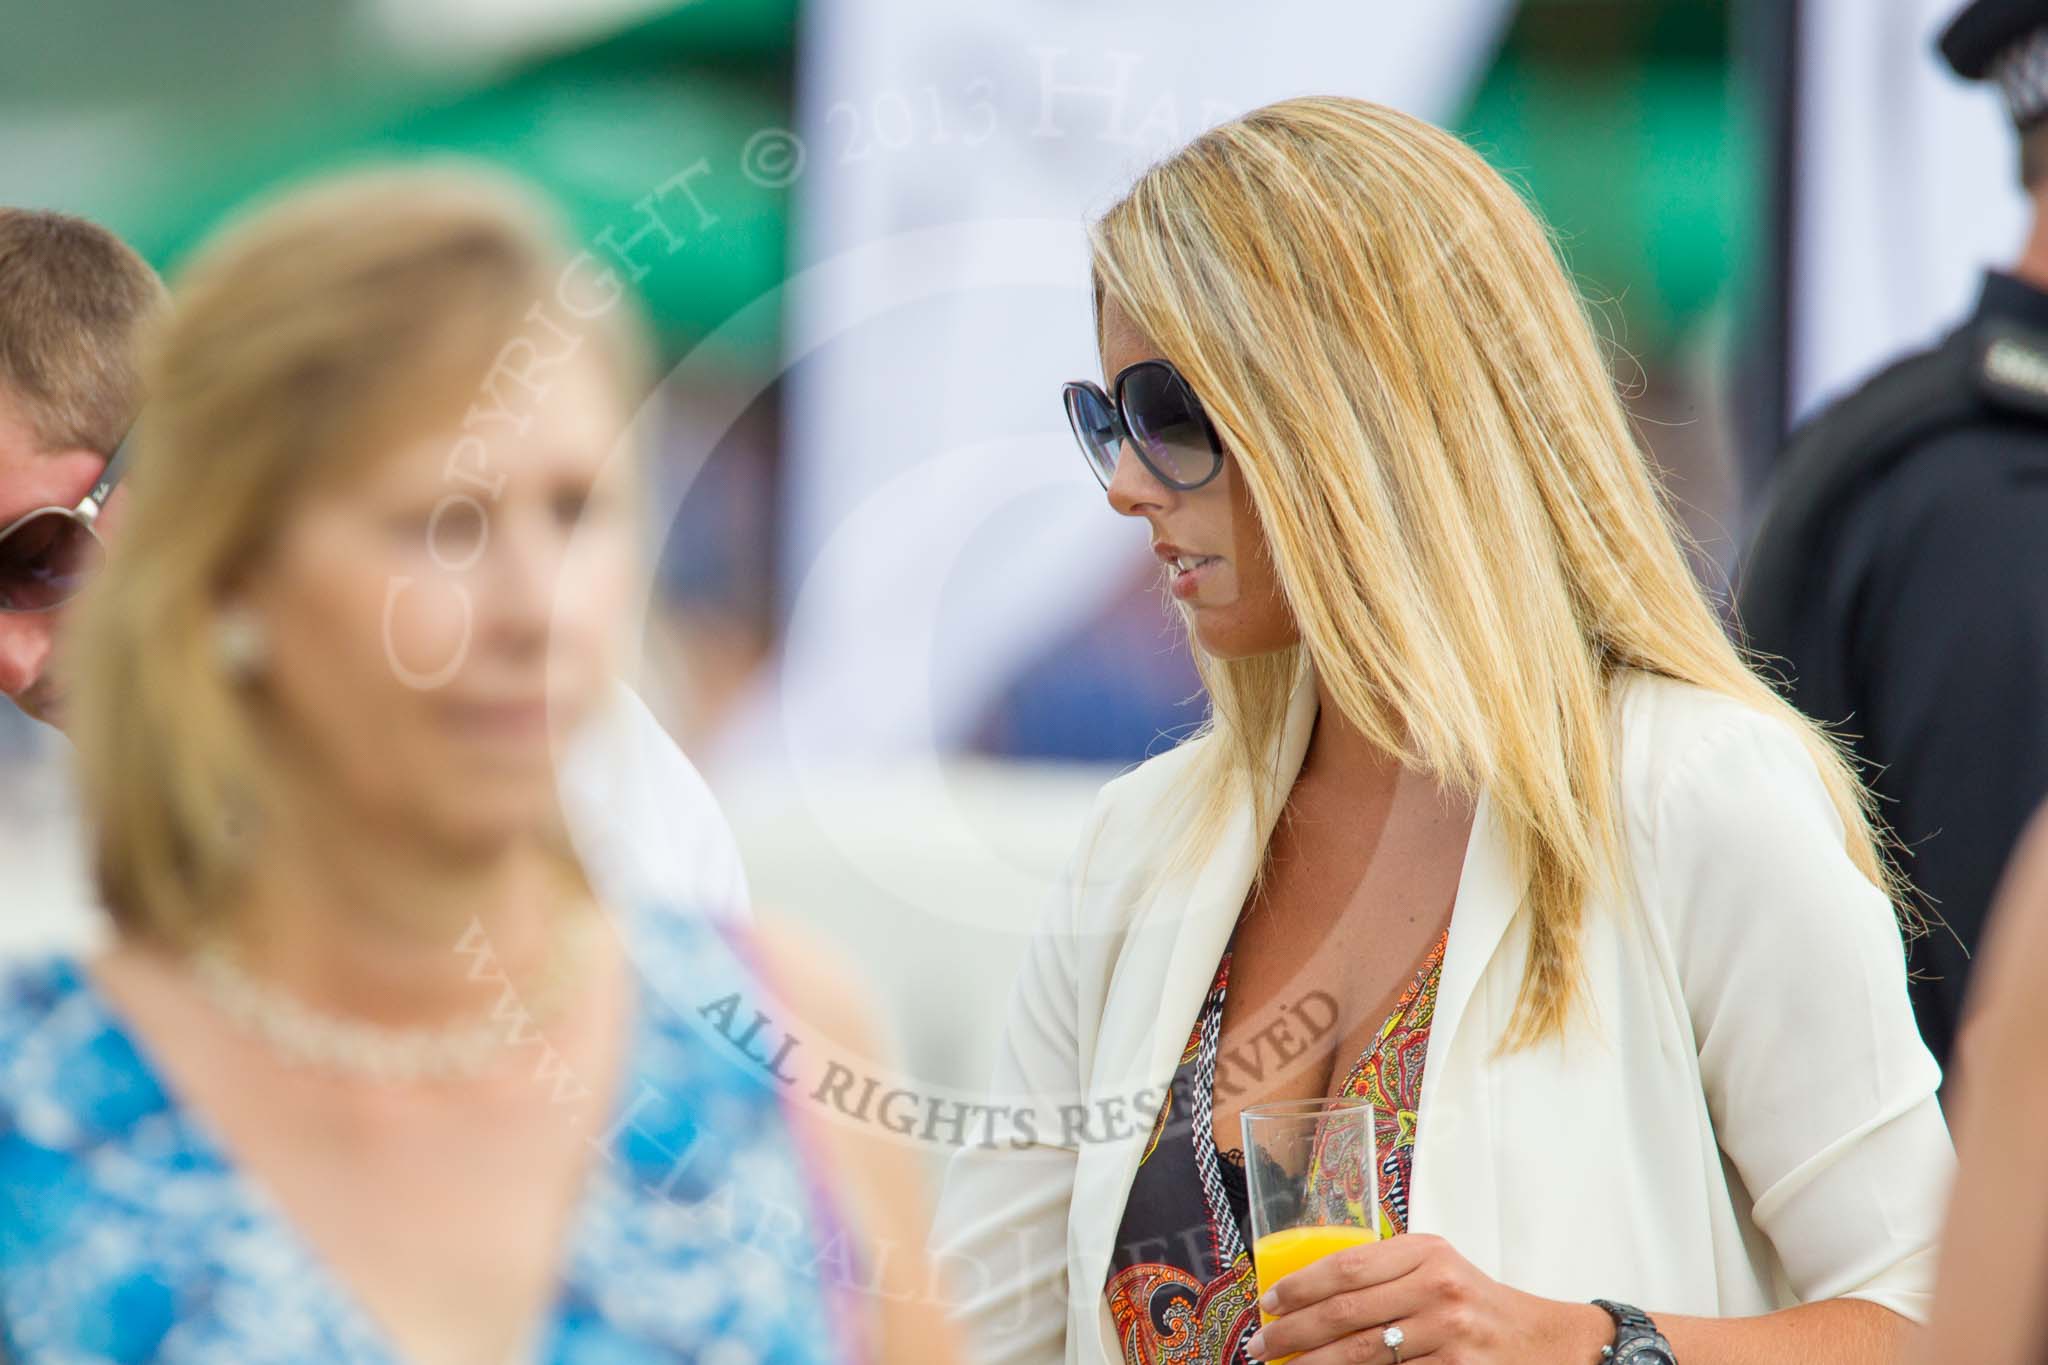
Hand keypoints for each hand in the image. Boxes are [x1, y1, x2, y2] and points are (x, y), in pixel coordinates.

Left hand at [1244, 1233, 1610, 1362]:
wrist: (1547, 1342)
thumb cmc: (1478, 1304)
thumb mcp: (1437, 1269)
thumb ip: (1384, 1272)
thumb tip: (1307, 1291)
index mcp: (1426, 1252)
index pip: (1347, 1267)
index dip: (1300, 1286)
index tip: (1269, 1303)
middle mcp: (1438, 1287)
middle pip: (1346, 1312)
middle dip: (1293, 1332)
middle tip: (1260, 1346)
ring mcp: (1449, 1333)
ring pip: (1362, 1354)